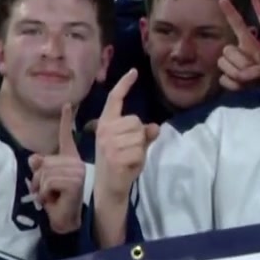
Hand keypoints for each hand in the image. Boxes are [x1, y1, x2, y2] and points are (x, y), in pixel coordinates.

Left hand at [30, 104, 86, 233]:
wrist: (65, 220)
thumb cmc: (55, 200)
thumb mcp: (43, 181)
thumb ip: (39, 167)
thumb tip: (34, 159)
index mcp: (70, 160)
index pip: (66, 137)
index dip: (66, 121)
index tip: (66, 104)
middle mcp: (76, 163)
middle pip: (46, 161)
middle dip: (39, 179)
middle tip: (46, 192)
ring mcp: (77, 172)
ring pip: (46, 172)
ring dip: (41, 187)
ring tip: (49, 196)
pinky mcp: (74, 182)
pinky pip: (49, 181)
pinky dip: (45, 193)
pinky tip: (53, 199)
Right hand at [94, 69, 159, 201]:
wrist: (109, 187)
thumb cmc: (120, 164)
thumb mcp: (132, 146)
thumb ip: (142, 135)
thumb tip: (155, 127)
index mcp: (105, 124)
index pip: (115, 99)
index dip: (124, 85)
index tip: (134, 71)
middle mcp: (104, 130)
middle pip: (136, 121)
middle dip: (139, 135)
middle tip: (129, 151)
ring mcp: (108, 143)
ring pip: (139, 135)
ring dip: (140, 148)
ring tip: (128, 159)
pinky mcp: (115, 156)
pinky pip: (140, 150)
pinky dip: (139, 160)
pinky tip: (129, 166)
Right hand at [217, 0, 259, 90]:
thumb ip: (257, 70)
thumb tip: (242, 76)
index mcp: (247, 41)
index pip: (237, 24)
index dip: (230, 12)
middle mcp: (235, 49)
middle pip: (227, 51)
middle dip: (240, 62)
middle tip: (253, 69)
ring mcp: (229, 63)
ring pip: (223, 65)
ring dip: (237, 74)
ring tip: (249, 79)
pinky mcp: (226, 77)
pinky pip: (223, 79)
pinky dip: (233, 85)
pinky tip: (242, 86)